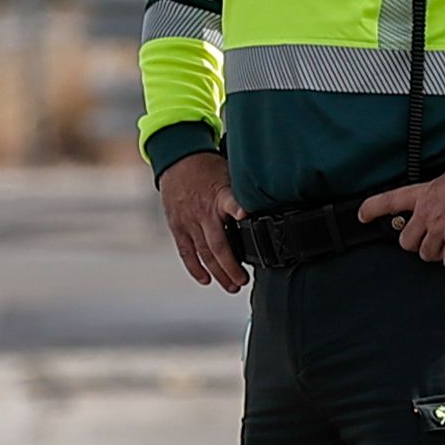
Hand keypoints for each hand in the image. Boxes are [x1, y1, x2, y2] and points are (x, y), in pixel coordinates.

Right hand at [156, 150, 246, 293]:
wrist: (177, 158)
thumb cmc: (209, 167)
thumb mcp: (230, 172)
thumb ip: (243, 193)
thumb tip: (267, 204)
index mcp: (220, 195)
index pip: (231, 202)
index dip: (238, 209)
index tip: (247, 216)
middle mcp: (204, 211)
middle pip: (218, 246)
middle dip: (231, 267)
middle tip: (243, 281)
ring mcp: (189, 221)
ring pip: (204, 253)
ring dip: (218, 273)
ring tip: (231, 286)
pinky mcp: (177, 226)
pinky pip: (186, 251)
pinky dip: (195, 267)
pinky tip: (206, 279)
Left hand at [359, 168, 444, 271]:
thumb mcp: (444, 180)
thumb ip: (435, 195)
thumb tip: (441, 202)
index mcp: (421, 194)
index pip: (388, 202)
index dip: (372, 210)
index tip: (363, 216)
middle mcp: (426, 213)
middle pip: (406, 241)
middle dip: (414, 245)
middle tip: (425, 242)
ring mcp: (440, 228)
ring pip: (426, 254)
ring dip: (436, 254)